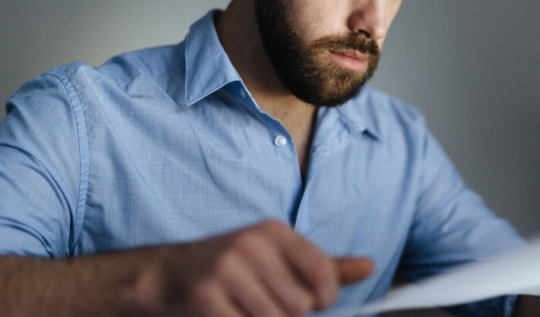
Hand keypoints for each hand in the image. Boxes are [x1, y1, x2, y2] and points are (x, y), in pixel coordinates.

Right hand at [142, 220, 372, 316]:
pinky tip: (233, 314)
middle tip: (269, 304)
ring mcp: (226, 270)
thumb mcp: (280, 256)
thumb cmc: (235, 265)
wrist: (170, 273)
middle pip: (300, 305)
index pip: (323, 271)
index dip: (326, 298)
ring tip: (249, 309)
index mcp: (274, 231)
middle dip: (290, 315)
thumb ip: (325, 266)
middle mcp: (251, 245)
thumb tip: (368, 266)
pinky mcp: (206, 298)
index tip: (317, 303)